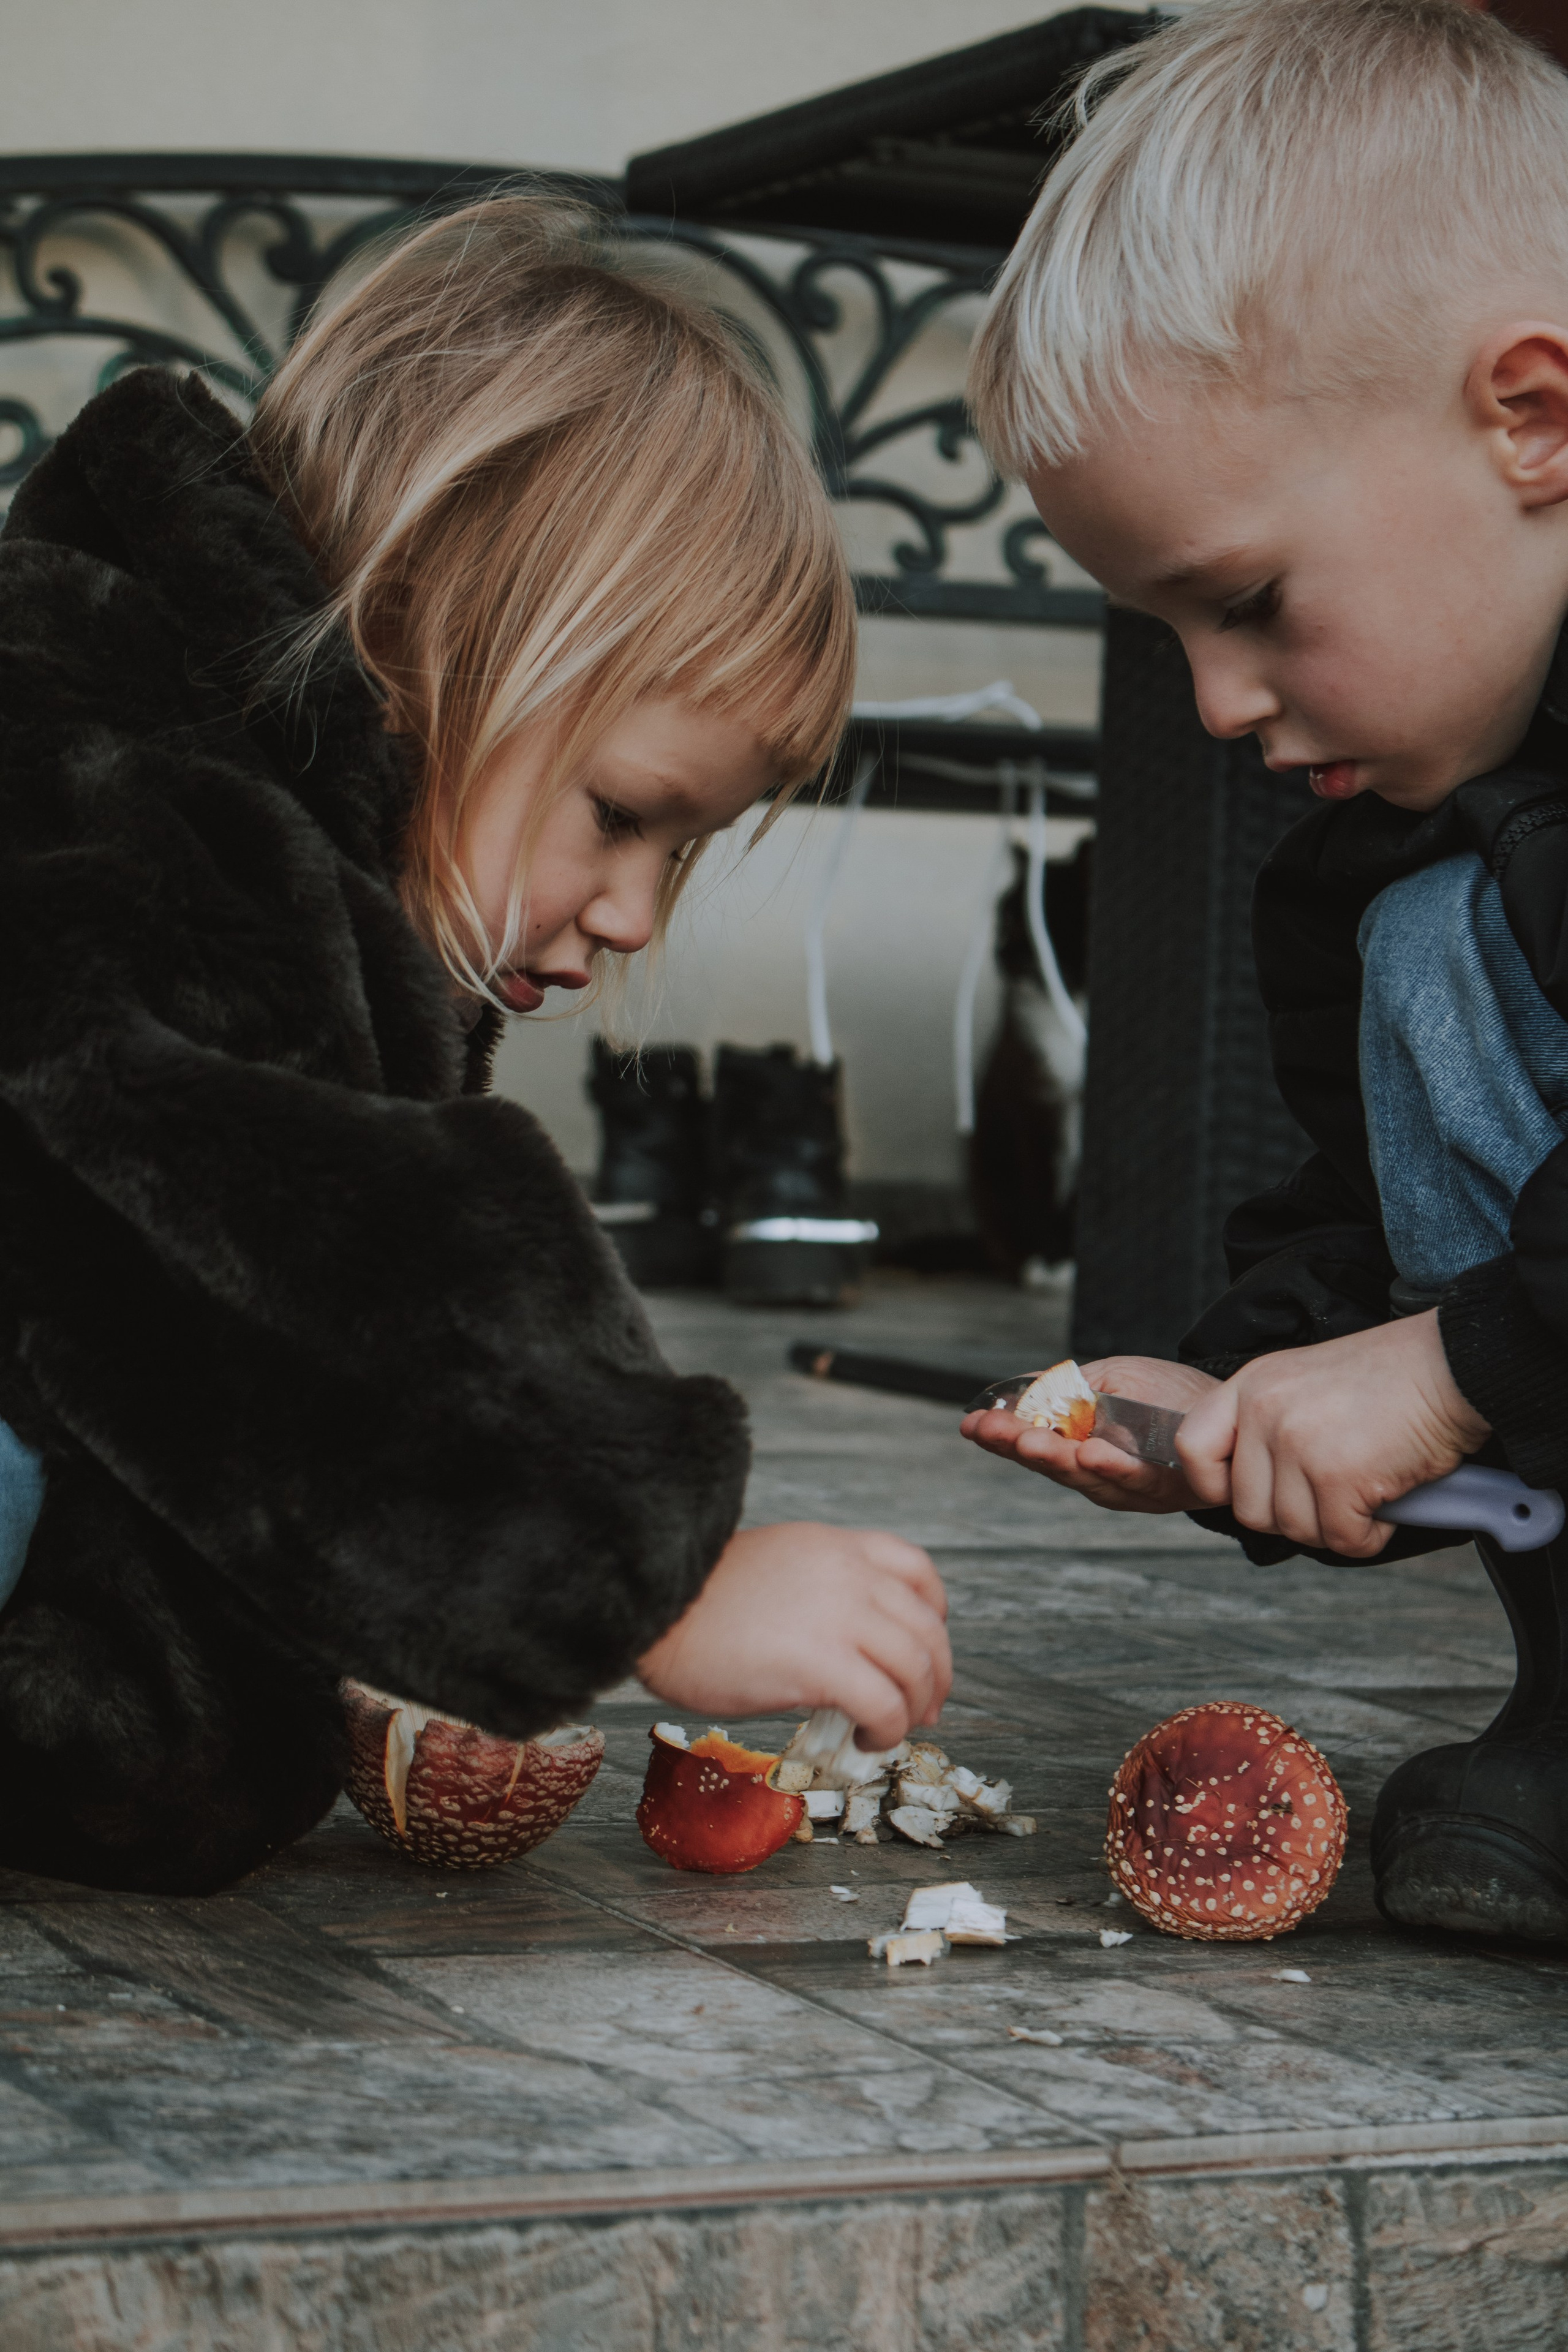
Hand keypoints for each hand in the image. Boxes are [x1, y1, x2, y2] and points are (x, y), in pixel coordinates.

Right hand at [637, 1522, 950, 1750]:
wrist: (650, 1608)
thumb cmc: (693, 1601)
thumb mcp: (770, 1567)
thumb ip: (815, 1587)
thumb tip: (839, 1637)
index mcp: (833, 1546)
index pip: (916, 1569)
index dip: (935, 1614)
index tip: (927, 1644)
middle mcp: (848, 1574)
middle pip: (926, 1627)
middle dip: (935, 1675)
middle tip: (925, 1708)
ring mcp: (839, 1616)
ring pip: (915, 1667)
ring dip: (914, 1708)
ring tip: (889, 1730)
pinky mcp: (822, 1663)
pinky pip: (884, 1704)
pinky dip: (887, 1729)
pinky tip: (865, 1740)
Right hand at [961, 1354, 1220, 1513]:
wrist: (1233, 1409)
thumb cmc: (1169, 1394)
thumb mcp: (1112, 1377)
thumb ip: (1068, 1387)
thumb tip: (1016, 1390)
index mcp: (1079, 1444)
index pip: (1031, 1443)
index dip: (1000, 1436)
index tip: (971, 1423)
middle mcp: (1099, 1472)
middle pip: (1052, 1465)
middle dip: (1021, 1447)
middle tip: (994, 1432)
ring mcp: (1131, 1485)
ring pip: (1087, 1479)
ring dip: (1060, 1460)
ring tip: (1032, 1443)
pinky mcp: (1167, 1489)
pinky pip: (1137, 1481)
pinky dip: (1114, 1469)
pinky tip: (1092, 1453)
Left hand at [1177, 1312, 1490, 1556]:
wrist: (1452, 1366)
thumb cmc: (1393, 1379)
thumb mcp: (1307, 1383)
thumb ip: (1270, 1424)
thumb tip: (1254, 1486)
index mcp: (1251, 1385)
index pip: (1191, 1447)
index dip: (1215, 1484)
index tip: (1248, 1492)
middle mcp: (1263, 1411)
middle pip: (1248, 1507)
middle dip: (1295, 1514)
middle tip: (1334, 1494)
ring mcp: (1297, 1442)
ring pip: (1293, 1528)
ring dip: (1335, 1524)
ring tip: (1366, 1489)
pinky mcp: (1336, 1475)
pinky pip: (1339, 1539)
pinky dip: (1369, 1534)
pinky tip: (1386, 1502)